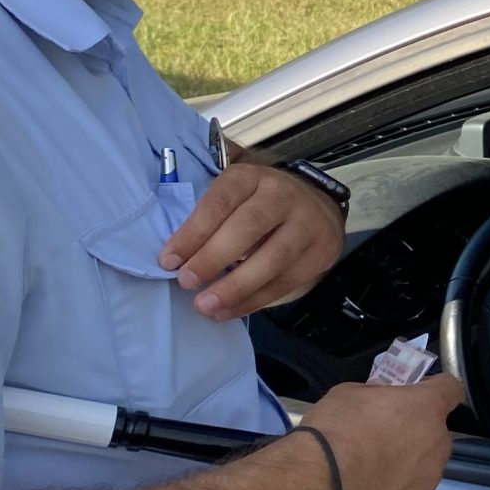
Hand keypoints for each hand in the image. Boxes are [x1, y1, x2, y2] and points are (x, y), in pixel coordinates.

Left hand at [160, 162, 344, 319]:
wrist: (317, 208)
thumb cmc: (258, 206)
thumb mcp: (234, 198)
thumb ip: (208, 220)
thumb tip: (175, 260)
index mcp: (251, 178)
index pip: (220, 202)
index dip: (193, 233)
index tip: (169, 260)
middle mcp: (282, 195)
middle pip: (249, 227)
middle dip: (213, 258)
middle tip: (187, 283)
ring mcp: (307, 224)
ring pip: (272, 258)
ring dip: (235, 286)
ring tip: (206, 305)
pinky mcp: (320, 252)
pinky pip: (286, 282)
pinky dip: (253, 301)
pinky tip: (228, 310)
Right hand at [296, 377, 460, 489]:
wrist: (317, 482)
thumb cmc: (335, 428)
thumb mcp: (351, 393)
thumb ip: (377, 395)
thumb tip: (381, 402)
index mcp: (427, 408)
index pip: (451, 389)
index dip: (436, 388)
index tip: (418, 393)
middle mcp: (437, 443)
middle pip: (437, 432)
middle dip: (417, 430)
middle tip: (383, 436)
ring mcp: (428, 479)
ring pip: (426, 465)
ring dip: (409, 463)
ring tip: (372, 469)